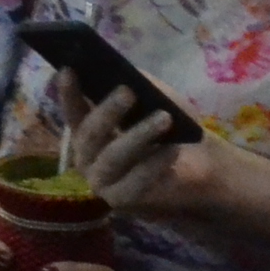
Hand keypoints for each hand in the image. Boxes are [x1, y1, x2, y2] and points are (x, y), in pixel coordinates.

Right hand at [58, 80, 212, 215]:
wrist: (201, 166)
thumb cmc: (171, 128)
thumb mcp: (158, 98)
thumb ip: (139, 84)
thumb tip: (124, 71)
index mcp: (90, 129)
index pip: (74, 110)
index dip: (68, 92)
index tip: (68, 70)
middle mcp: (88, 155)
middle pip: (89, 133)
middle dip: (108, 111)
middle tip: (128, 92)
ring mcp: (101, 180)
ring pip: (112, 157)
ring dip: (139, 135)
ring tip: (165, 118)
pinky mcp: (121, 200)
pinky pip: (135, 180)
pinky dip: (155, 162)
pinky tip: (171, 150)